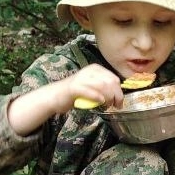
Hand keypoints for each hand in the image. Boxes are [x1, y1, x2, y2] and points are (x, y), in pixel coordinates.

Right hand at [8, 65, 123, 135]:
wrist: (55, 96)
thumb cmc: (75, 94)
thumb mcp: (93, 87)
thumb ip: (104, 88)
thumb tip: (119, 95)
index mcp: (95, 69)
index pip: (114, 78)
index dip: (119, 91)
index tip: (119, 102)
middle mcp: (89, 71)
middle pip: (110, 82)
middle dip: (116, 95)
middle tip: (115, 106)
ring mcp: (81, 78)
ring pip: (103, 86)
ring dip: (108, 98)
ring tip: (107, 105)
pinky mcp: (74, 87)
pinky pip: (91, 92)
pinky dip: (98, 98)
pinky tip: (100, 102)